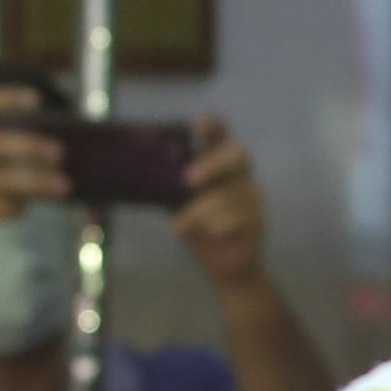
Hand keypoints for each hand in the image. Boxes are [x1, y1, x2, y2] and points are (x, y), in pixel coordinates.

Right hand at [0, 98, 70, 274]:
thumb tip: (49, 143)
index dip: (8, 97)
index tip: (37, 99)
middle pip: (0, 143)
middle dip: (33, 146)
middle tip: (60, 151)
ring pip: (8, 180)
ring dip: (40, 183)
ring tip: (64, 186)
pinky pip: (4, 206)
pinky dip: (19, 206)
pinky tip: (24, 203)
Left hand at [168, 117, 267, 287]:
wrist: (225, 268)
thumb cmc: (200, 228)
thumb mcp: (178, 203)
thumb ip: (166, 185)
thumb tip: (133, 170)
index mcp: (220, 165)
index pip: (221, 136)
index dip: (213, 126)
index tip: (197, 122)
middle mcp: (240, 176)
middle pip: (238, 154)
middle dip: (213, 163)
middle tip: (188, 180)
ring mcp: (252, 199)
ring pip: (228, 195)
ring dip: (198, 212)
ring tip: (179, 227)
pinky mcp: (256, 223)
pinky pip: (236, 220)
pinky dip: (214, 229)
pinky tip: (205, 236)